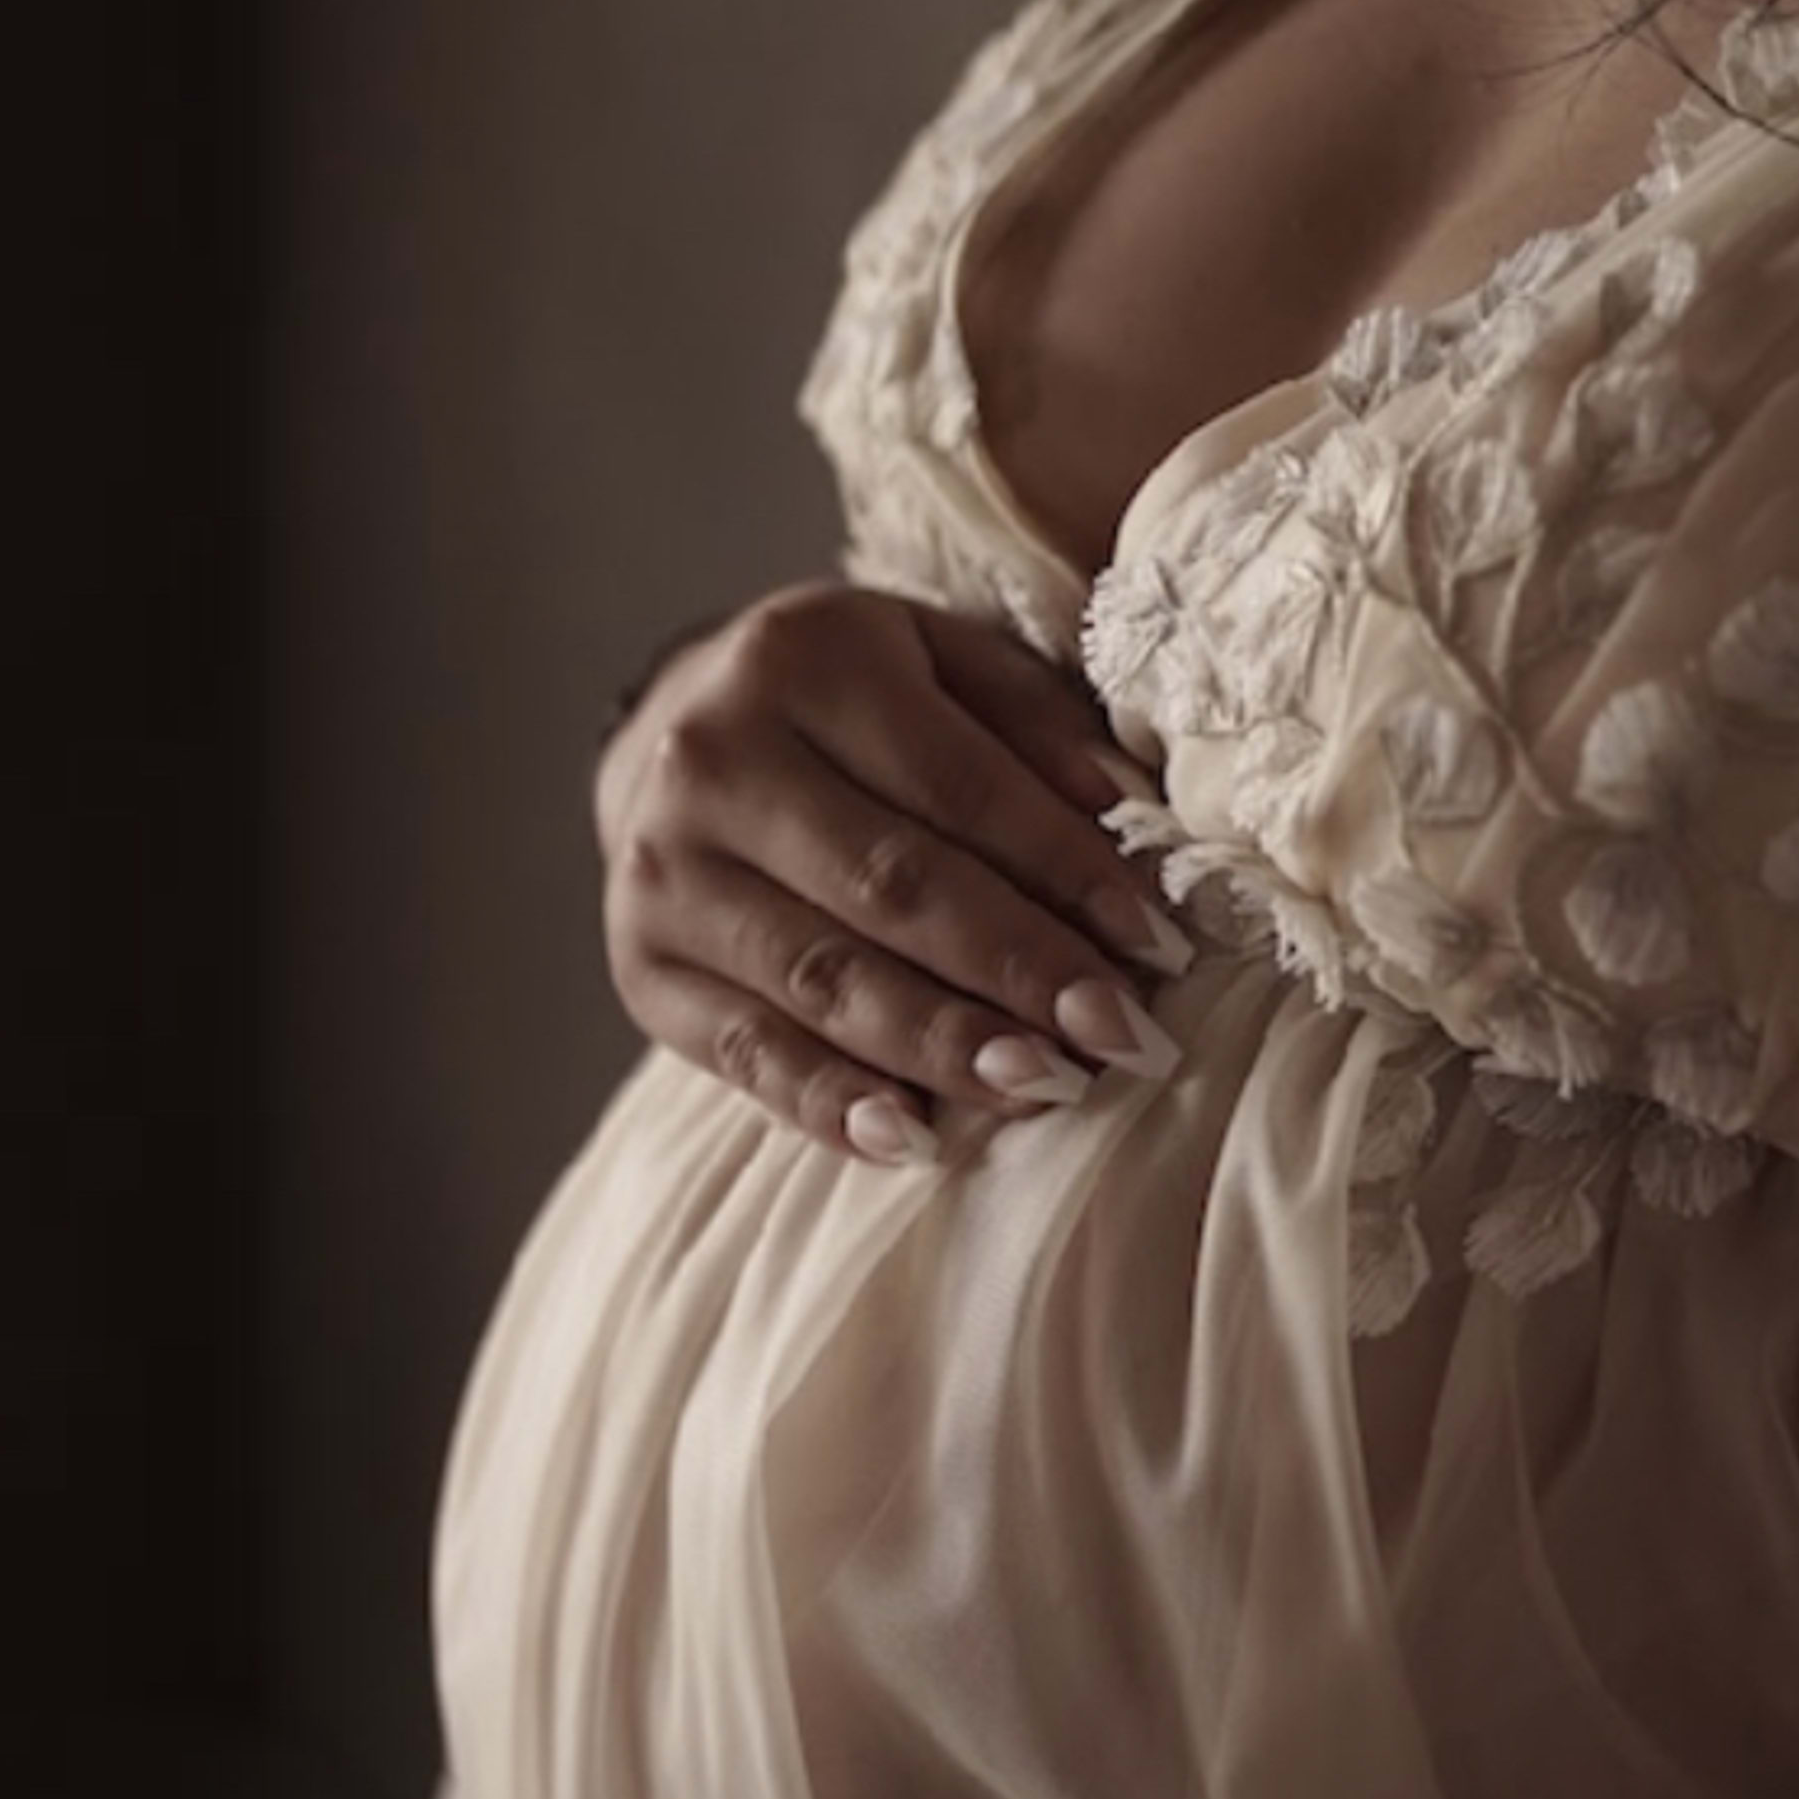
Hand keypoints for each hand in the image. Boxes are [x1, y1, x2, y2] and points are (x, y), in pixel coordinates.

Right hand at [596, 579, 1192, 1168]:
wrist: (672, 734)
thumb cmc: (849, 702)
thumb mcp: (941, 662)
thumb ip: (1034, 723)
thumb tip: (1125, 813)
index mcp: (798, 660)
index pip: (956, 785)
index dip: (1062, 870)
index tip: (1155, 944)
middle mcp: (712, 760)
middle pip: (890, 887)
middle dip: (1017, 971)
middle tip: (1118, 1035)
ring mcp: (664, 872)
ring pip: (823, 980)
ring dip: (943, 1047)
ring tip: (1046, 1086)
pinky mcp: (643, 968)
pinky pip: (747, 1053)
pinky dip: (832, 1104)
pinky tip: (915, 1139)